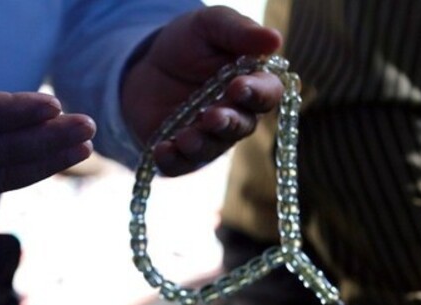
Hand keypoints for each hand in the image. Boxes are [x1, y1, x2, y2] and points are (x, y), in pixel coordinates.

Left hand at [121, 6, 283, 175]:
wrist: (145, 64)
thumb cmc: (187, 42)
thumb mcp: (209, 25)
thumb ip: (238, 31)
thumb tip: (274, 39)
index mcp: (251, 82)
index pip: (267, 93)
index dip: (256, 93)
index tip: (238, 86)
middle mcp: (236, 114)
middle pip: (242, 126)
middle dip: (228, 123)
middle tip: (212, 116)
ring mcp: (209, 136)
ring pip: (213, 148)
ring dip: (201, 144)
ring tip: (186, 137)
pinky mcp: (181, 152)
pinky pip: (181, 164)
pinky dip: (172, 160)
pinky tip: (162, 150)